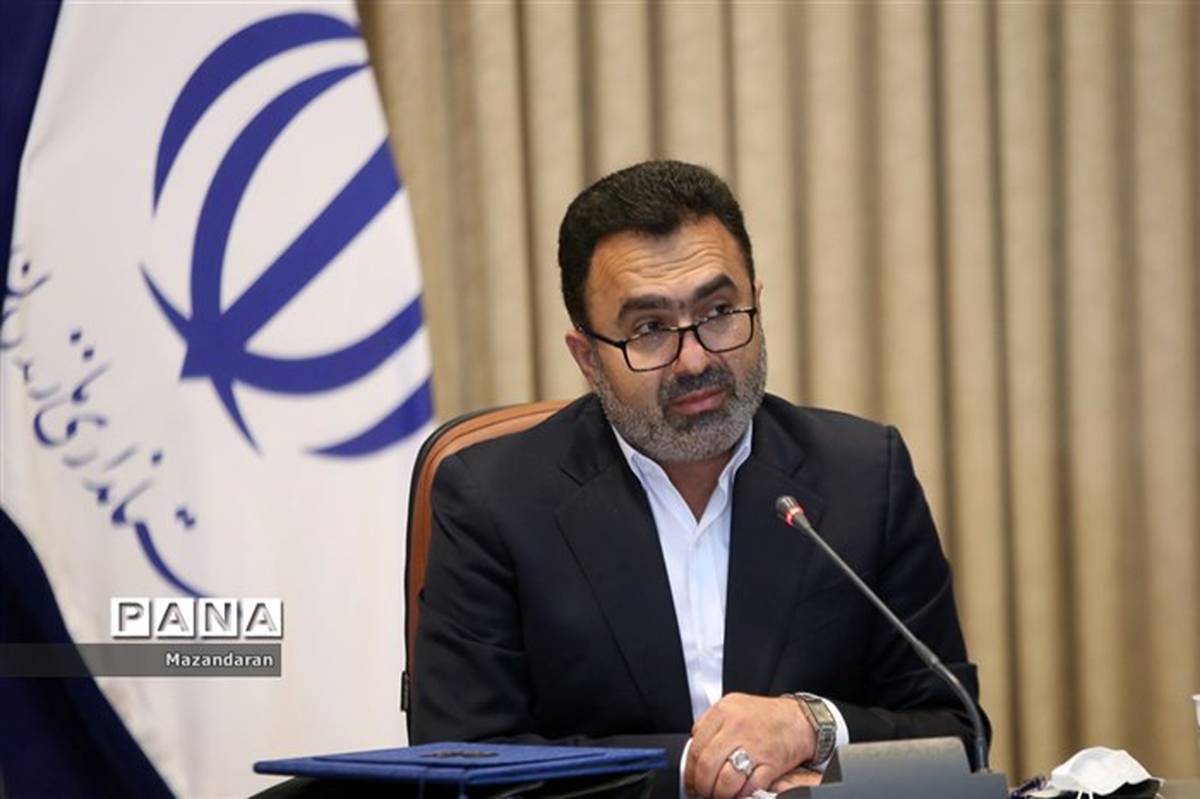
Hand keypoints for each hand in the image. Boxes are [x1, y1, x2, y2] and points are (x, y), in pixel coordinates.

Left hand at [684, 693, 814, 798]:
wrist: (799, 719)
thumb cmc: (765, 716)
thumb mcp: (733, 708)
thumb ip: (711, 726)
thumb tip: (694, 753)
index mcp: (723, 711)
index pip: (696, 748)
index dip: (690, 771)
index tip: (692, 781)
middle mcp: (736, 726)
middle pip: (707, 766)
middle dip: (703, 786)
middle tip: (704, 792)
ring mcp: (754, 744)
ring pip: (725, 780)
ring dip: (721, 793)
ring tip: (721, 794)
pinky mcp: (771, 762)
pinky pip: (749, 787)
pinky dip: (741, 795)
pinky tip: (740, 792)